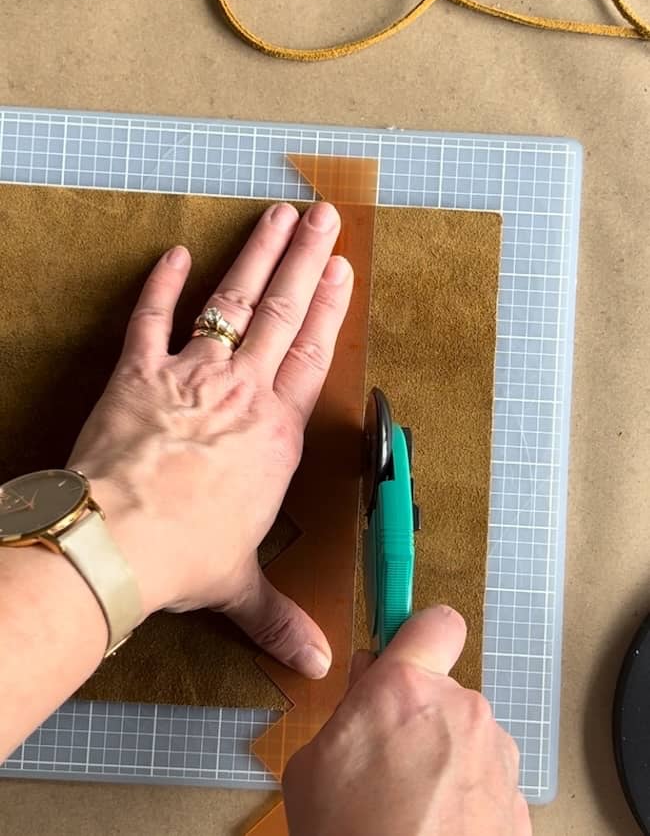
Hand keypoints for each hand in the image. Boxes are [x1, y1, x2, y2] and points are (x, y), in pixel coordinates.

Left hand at [68, 201, 352, 679]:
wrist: (118, 541)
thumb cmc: (184, 556)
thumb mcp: (240, 586)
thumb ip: (279, 617)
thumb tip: (318, 663)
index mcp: (275, 433)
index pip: (311, 355)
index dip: (330, 308)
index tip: (342, 270)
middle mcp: (241, 392)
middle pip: (283, 312)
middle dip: (307, 260)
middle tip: (325, 218)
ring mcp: (191, 374)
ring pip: (232, 300)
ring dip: (256, 255)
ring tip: (277, 216)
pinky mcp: (138, 371)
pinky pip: (151, 317)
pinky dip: (161, 284)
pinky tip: (174, 253)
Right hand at [284, 606, 530, 835]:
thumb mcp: (313, 766)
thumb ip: (349, 708)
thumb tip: (370, 681)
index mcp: (406, 690)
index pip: (434, 623)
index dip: (419, 634)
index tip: (407, 641)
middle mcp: (461, 711)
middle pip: (445, 691)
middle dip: (422, 715)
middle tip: (389, 758)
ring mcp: (496, 759)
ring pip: (469, 737)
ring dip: (447, 758)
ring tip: (411, 806)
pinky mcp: (517, 803)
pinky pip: (487, 781)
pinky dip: (466, 798)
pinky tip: (436, 827)